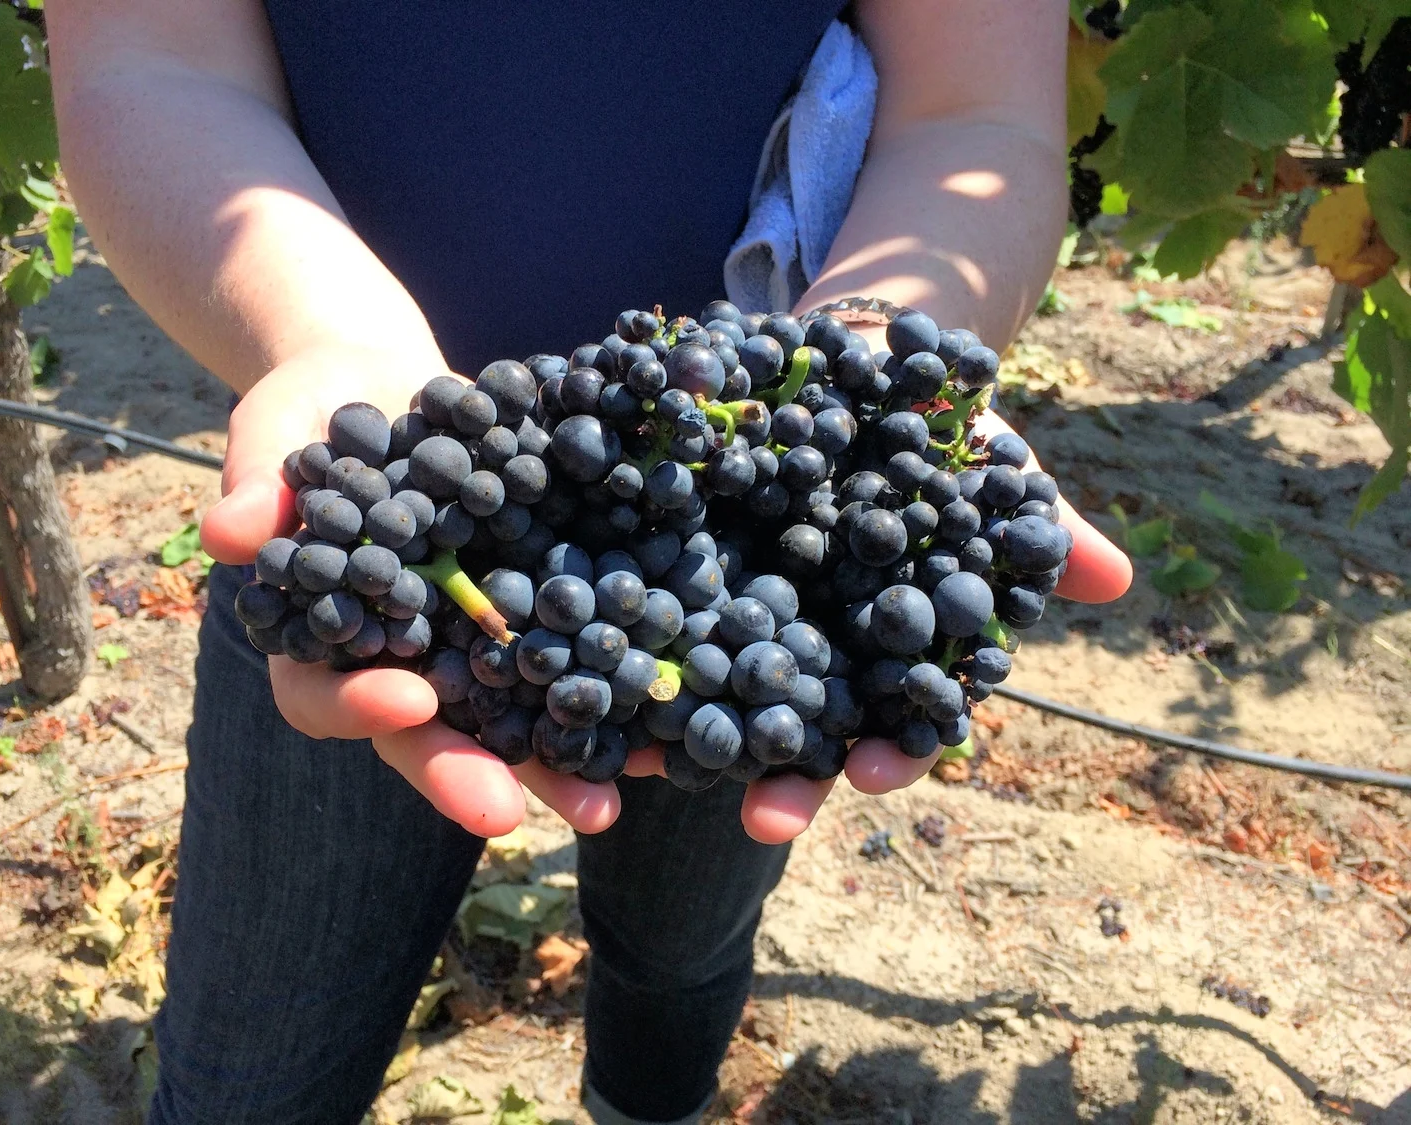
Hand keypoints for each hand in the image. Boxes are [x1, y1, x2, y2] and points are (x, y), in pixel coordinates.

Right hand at [200, 345, 623, 838]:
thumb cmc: (317, 410)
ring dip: (554, 765)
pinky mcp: (532, 615)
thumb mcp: (280, 428)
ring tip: (603, 803)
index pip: (320, 691)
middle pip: (424, 733)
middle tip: (505, 813)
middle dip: (463, 774)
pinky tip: (658, 726)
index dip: (356, 705)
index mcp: (323, 633)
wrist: (396, 386)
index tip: (410, 700)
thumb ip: (260, 480)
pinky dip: (614, 695)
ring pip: (506, 722)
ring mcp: (469, 644)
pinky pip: (571, 663)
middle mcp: (398, 656)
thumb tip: (223, 531)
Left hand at [627, 409, 1132, 844]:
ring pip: (716, 696)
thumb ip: (1037, 527)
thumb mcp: (986, 467)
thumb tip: (1118, 579)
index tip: (872, 778)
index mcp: (889, 652)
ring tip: (653, 780)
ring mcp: (742, 621)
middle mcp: (816, 653)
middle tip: (765, 820)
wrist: (843, 366)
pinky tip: (581, 693)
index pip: (898, 724)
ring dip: (687, 740)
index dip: (889, 754)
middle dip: (786, 781)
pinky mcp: (675, 577)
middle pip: (801, 734)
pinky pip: (640, 626)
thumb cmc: (929, 430)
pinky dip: (611, 657)